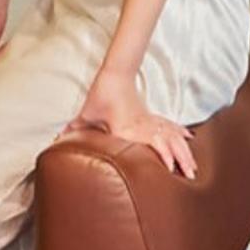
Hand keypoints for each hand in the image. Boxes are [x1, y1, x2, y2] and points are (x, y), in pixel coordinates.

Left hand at [66, 67, 197, 178]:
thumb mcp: (87, 114)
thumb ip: (75, 128)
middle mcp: (143, 126)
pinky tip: (189, 139)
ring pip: (172, 137)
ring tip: (193, 167)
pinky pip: (169, 126)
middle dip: (180, 159)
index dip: (163, 156)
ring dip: (184, 151)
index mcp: (129, 129)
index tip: (171, 170)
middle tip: (190, 175)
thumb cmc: (100, 95)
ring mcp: (149, 121)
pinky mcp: (151, 116)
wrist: (114, 75)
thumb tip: (57, 138)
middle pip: (168, 143)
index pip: (150, 144)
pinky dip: (180, 133)